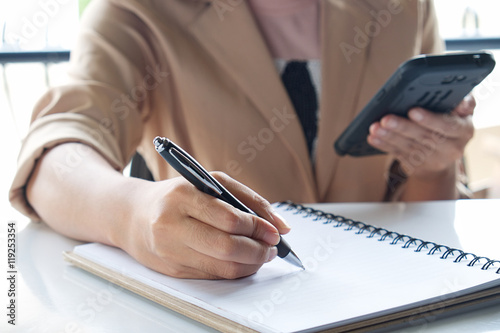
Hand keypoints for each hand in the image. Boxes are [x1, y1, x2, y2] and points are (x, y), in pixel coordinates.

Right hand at [119, 172, 290, 279]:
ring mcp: (170, 251)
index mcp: (183, 196)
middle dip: (258, 250)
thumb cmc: (176, 196)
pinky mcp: (171, 270)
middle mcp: (172, 224)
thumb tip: (281, 225)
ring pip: (223, 267)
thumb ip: (248, 199)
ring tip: (261, 254)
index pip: (230, 219)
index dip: (258, 228)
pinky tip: (242, 261)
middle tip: (271, 246)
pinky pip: (213, 276)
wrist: (132, 215)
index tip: (274, 231)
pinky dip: (235, 270)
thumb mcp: (210, 183)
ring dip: (251, 264)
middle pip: (227, 247)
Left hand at [367, 95, 474, 179]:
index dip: (430, 119)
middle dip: (403, 127)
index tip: (413, 111)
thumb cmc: (450, 124)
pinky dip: (384, 145)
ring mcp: (434, 159)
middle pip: (425, 137)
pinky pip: (399, 154)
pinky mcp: (417, 165)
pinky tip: (373, 138)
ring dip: (389, 137)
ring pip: (409, 147)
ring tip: (375, 128)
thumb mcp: (461, 112)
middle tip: (386, 119)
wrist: (444, 155)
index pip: (447, 125)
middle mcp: (452, 148)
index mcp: (464, 131)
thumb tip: (461, 101)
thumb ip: (463, 102)